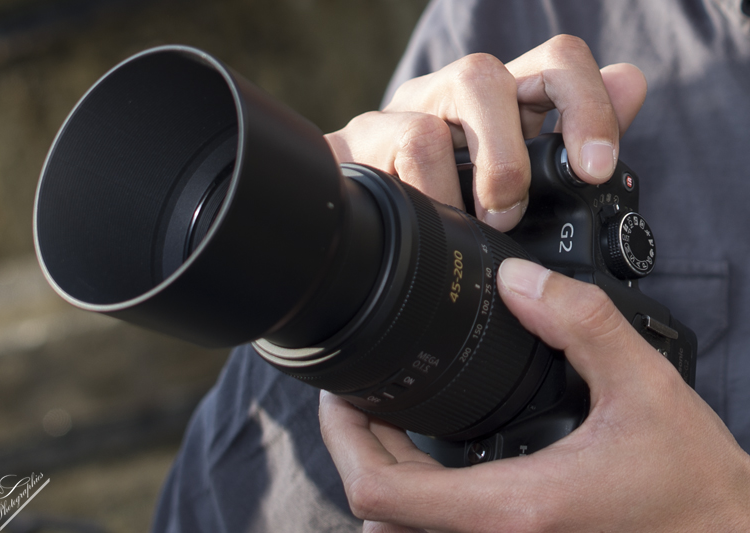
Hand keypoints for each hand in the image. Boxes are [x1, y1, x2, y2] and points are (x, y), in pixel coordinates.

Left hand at [319, 258, 749, 531]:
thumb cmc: (692, 483)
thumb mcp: (643, 386)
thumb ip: (581, 322)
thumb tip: (517, 282)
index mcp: (514, 507)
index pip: (381, 491)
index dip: (343, 439)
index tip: (345, 394)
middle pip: (377, 513)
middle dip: (358, 449)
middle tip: (364, 396)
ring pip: (402, 530)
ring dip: (386, 476)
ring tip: (391, 421)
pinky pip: (439, 532)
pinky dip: (417, 497)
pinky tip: (433, 456)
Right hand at [324, 35, 646, 230]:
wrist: (374, 236)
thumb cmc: (454, 205)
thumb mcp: (526, 182)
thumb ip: (575, 138)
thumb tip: (631, 80)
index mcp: (503, 102)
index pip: (555, 61)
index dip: (586, 104)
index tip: (595, 169)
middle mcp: (451, 95)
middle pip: (486, 75)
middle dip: (510, 154)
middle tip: (511, 214)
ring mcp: (403, 112)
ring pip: (442, 110)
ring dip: (474, 175)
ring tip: (476, 226)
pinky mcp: (361, 139)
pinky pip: (406, 145)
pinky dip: (432, 194)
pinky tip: (434, 223)